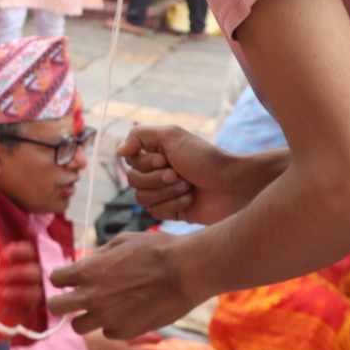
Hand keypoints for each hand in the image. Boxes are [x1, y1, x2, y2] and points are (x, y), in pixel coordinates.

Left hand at [0, 236, 46, 340]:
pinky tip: (1, 308)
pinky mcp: (25, 315)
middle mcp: (27, 278)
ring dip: (18, 292)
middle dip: (18, 273)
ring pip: (35, 292)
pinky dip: (15, 309)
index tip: (4, 256)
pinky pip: (28, 311)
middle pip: (36, 272)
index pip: (28, 251)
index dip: (19, 252)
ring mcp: (28, 297)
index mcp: (17, 262)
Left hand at [48, 231, 198, 338]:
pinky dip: (113, 325)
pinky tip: (128, 313)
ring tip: (103, 308)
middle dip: (62, 302)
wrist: (185, 271)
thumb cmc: (156, 250)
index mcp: (87, 271)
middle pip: (56, 308)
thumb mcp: (122, 242)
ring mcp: (107, 317)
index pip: (54, 279)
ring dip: (86, 317)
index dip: (62, 278)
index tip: (71, 278)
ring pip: (78, 326)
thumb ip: (99, 256)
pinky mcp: (125, 332)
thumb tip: (89, 263)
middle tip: (76, 298)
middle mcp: (91, 297)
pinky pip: (108, 332)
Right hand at [118, 124, 274, 223]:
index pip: (130, 160)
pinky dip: (174, 205)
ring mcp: (163, 193)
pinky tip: (190, 200)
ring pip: (142, 198)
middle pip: (133, 181)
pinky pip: (155, 213)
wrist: (231, 186)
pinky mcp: (171, 211)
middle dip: (157, 179)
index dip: (145, 162)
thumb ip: (140, 136)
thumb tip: (118, 151)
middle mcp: (157, 172)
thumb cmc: (205, 159)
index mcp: (156, 153)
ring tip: (188, 187)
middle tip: (179, 174)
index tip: (166, 158)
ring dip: (167, 192)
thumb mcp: (173, 136)